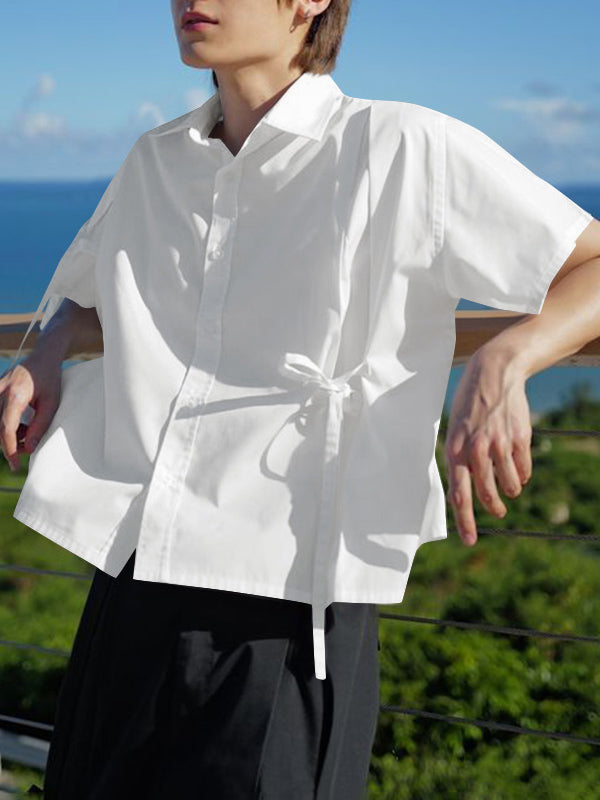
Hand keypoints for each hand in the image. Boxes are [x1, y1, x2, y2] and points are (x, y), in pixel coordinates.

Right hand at [0, 355, 61, 471]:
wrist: (42, 356)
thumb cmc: (49, 378)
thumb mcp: (51, 402)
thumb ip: (40, 425)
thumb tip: (28, 447)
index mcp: (16, 395)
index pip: (6, 428)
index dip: (10, 449)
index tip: (15, 464)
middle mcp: (0, 391)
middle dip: (10, 444)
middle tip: (26, 451)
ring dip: (10, 434)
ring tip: (28, 432)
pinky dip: (6, 424)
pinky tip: (21, 425)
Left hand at [443, 345, 532, 545]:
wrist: (494, 373)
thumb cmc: (469, 406)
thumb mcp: (455, 430)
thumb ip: (458, 460)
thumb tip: (461, 493)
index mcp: (455, 450)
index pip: (458, 494)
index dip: (464, 521)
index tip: (470, 540)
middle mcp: (475, 449)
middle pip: (485, 494)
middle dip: (492, 508)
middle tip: (497, 513)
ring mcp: (498, 443)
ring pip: (509, 485)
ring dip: (510, 491)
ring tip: (509, 489)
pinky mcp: (519, 437)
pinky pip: (524, 469)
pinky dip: (522, 474)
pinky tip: (518, 469)